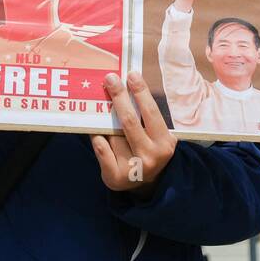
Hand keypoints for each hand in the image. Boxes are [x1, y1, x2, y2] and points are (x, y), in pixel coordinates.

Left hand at [91, 71, 176, 198]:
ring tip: (101, 107)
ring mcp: (133, 169)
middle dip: (119, 97)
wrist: (145, 185)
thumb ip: (145, 117)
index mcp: (164, 143)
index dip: (141, 93)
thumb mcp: (156, 136)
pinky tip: (95, 130)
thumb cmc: (149, 150)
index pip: (151, 113)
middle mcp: (150, 156)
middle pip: (129, 121)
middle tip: (110, 79)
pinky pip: (101, 149)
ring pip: (112, 134)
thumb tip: (127, 86)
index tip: (131, 75)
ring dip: (105, 120)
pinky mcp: (115, 177)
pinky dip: (97, 137)